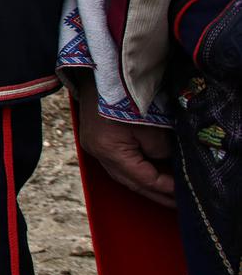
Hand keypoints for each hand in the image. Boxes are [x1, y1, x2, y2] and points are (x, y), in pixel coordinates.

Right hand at [74, 90, 175, 207]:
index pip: (142, 179)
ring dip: (144, 182)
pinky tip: (147, 170)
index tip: (183, 193)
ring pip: (121, 174)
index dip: (165, 188)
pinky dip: (133, 169)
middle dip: (155, 193)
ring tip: (165, 188)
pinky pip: (116, 162)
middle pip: (129, 182)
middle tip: (176, 202)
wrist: (99, 73)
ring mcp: (92, 147)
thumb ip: (160, 151)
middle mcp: (97, 153)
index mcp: (109, 151)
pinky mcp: (93, 139)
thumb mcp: (151, 127)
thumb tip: (165, 162)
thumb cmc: (126, 97)